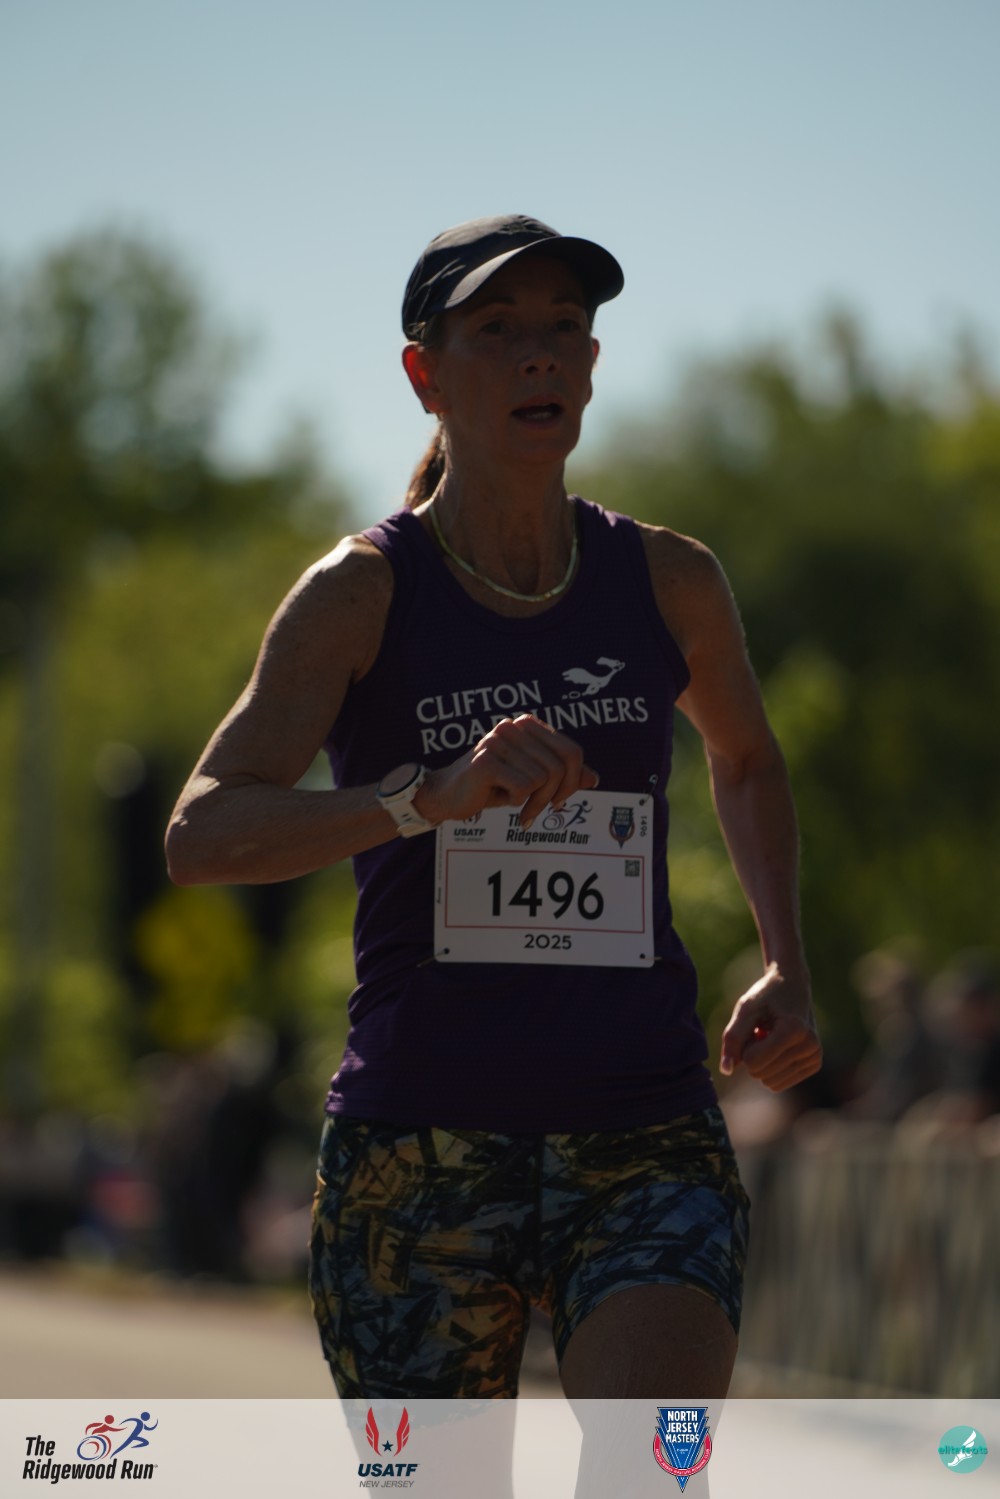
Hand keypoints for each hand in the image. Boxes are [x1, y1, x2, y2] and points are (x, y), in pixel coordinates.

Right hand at [415, 714, 598, 826]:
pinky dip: (515, 801)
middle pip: (562, 766)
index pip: (572, 751)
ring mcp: (499, 741)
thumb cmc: (490, 786)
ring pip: (544, 779)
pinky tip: (497, 798)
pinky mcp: (487, 761)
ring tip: (513, 802)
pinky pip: (524, 787)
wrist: (446, 796)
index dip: (573, 780)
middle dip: (554, 796)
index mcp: (528, 725)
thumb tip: (594, 778)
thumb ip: (562, 776)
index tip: (558, 800)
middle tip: (536, 811)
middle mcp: (514, 726)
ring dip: (533, 801)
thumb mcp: (531, 779)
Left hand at [720, 962, 821, 1091]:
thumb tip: (726, 1070)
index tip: (754, 1026)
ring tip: (772, 1037)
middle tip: (763, 1030)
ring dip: (763, 1062)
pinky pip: (778, 1084)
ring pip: (769, 1083)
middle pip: (760, 1074)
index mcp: (794, 1029)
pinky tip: (779, 1047)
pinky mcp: (814, 1065)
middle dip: (753, 1054)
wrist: (793, 985)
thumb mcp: (745, 1009)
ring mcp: (815, 1057)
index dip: (744, 1046)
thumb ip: (733, 1038)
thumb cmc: (766, 996)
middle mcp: (810, 1045)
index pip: (752, 1062)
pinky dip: (772, 1068)